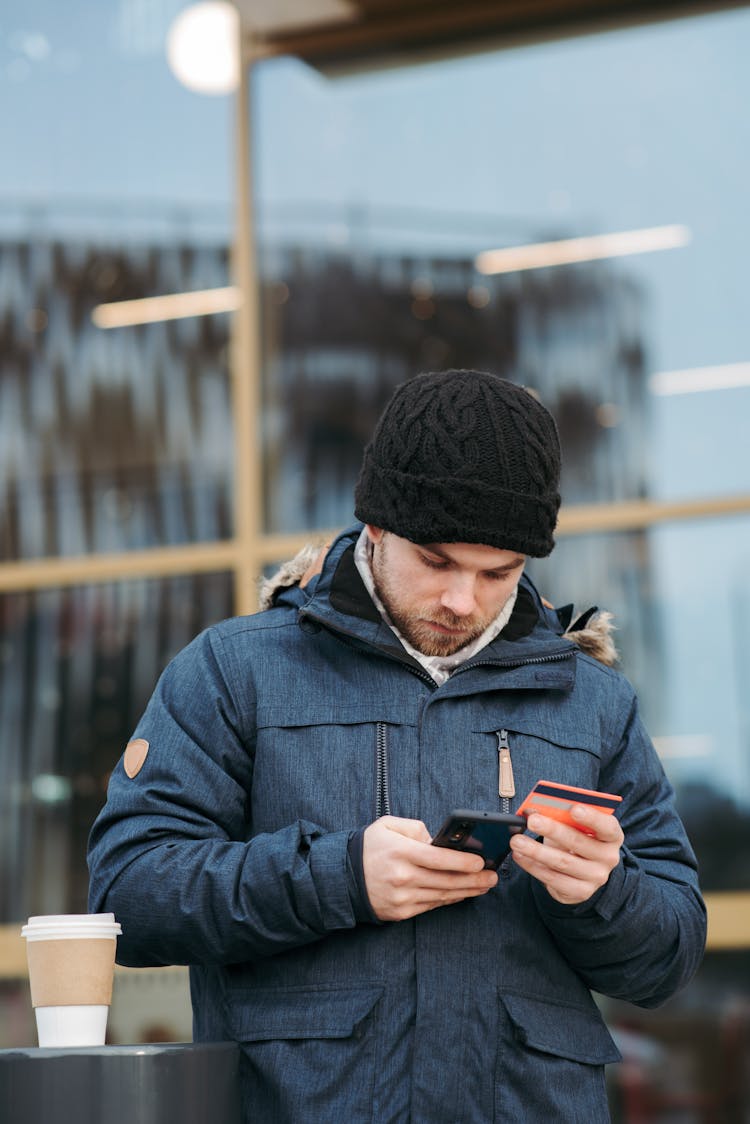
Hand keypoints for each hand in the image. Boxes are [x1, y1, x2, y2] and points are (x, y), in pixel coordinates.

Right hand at [363, 816, 497, 920]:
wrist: (343, 877)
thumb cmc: (369, 847)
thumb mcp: (388, 825)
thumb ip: (415, 828)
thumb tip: (439, 840)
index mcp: (400, 852)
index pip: (439, 858)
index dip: (463, 862)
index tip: (481, 861)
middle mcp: (402, 877)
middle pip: (446, 880)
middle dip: (474, 880)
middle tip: (493, 877)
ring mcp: (402, 898)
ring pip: (442, 895)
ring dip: (466, 891)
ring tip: (484, 886)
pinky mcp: (401, 912)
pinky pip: (431, 906)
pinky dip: (449, 900)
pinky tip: (462, 894)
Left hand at [509, 804, 623, 904]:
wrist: (583, 873)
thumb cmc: (577, 840)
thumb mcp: (576, 827)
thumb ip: (561, 817)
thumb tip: (533, 809)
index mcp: (612, 836)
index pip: (607, 826)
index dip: (591, 817)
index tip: (573, 808)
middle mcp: (608, 858)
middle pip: (578, 842)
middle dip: (552, 830)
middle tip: (532, 820)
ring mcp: (596, 877)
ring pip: (562, 862)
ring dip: (536, 850)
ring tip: (516, 841)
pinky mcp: (580, 892)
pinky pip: (553, 879)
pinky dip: (533, 867)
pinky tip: (520, 856)